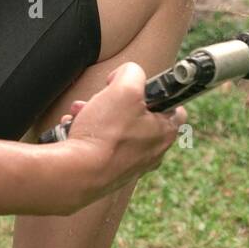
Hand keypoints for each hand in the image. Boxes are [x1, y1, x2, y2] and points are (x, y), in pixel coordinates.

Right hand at [58, 62, 186, 209]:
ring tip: (82, 112)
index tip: (137, 88)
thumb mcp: (125, 88)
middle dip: (115, 102)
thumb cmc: (105, 134)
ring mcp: (130, 165)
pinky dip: (88, 135)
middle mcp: (152, 152)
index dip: (156, 92)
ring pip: (116, 130)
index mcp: (165, 132)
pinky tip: (74, 129)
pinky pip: (101, 146)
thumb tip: (127, 75)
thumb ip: (132, 73)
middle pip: (138, 116)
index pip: (174, 107)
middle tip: (102, 98)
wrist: (77, 174)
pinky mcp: (109, 173)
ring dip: (97, 115)